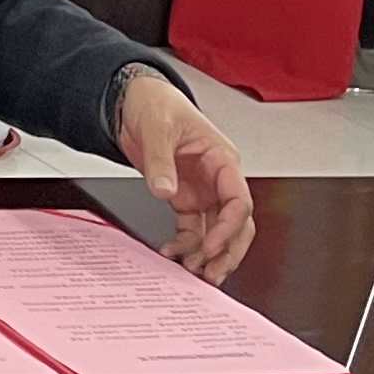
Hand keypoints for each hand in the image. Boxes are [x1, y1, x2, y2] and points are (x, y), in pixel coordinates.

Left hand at [115, 70, 253, 285]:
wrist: (134, 101)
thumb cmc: (157, 104)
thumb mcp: (158, 127)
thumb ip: (160, 159)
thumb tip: (164, 188)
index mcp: (221, 158)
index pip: (239, 199)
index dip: (229, 227)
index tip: (211, 245)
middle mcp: (217, 178)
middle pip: (236, 223)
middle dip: (228, 251)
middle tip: (211, 273)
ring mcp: (203, 191)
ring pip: (217, 231)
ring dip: (207, 254)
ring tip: (192, 271)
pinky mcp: (185, 199)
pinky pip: (192, 229)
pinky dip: (185, 245)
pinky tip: (172, 253)